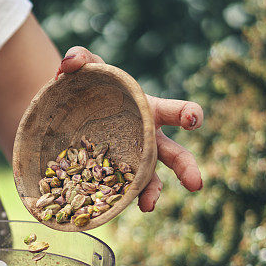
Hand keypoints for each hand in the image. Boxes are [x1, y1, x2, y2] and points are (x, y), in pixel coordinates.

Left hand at [58, 47, 202, 211]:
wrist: (69, 114)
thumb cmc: (91, 87)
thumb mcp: (88, 69)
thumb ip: (81, 58)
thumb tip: (69, 64)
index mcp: (149, 111)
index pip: (175, 112)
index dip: (188, 115)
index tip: (193, 121)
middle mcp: (148, 140)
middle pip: (174, 155)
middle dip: (186, 168)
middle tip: (196, 184)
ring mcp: (132, 161)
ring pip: (150, 180)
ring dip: (152, 193)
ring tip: (148, 206)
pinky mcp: (113, 176)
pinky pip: (120, 190)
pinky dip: (118, 199)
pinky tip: (112, 207)